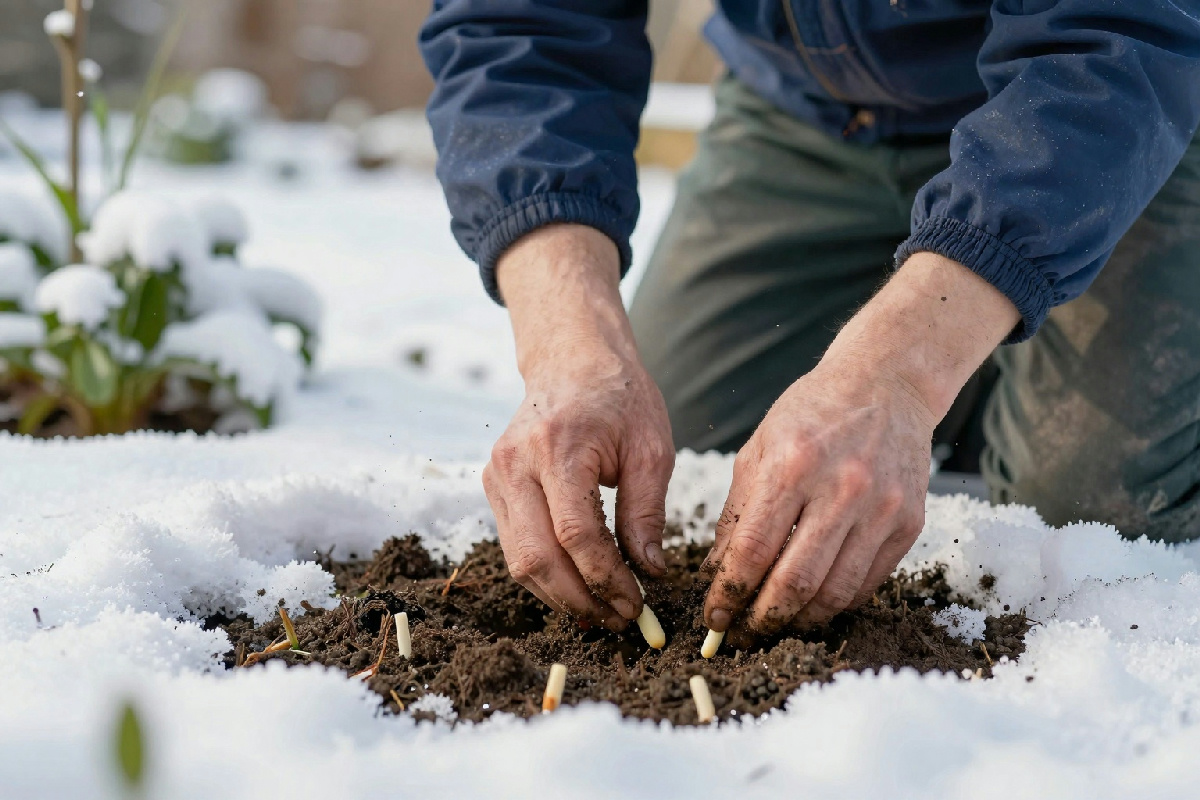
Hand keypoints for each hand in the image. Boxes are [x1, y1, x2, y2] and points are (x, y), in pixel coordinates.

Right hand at [483, 225, 673, 630]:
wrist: (572, 360)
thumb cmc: (619, 399)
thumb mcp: (651, 449)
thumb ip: (647, 513)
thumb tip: (650, 572)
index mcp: (557, 447)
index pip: (576, 534)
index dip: (606, 579)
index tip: (636, 603)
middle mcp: (515, 462)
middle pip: (537, 557)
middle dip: (580, 600)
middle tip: (618, 620)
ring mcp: (496, 474)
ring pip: (518, 561)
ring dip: (560, 596)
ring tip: (601, 612)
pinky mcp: (492, 484)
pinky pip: (514, 546)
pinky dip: (545, 575)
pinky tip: (578, 587)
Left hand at [703, 252, 1020, 633]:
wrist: (886, 385)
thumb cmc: (812, 414)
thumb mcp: (759, 450)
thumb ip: (737, 514)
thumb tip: (717, 574)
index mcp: (792, 466)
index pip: (752, 552)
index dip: (728, 596)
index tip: (714, 618)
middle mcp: (840, 489)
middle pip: (794, 583)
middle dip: (762, 620)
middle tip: (743, 635)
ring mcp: (881, 508)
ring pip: (835, 594)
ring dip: (800, 620)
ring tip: (777, 625)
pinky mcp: (909, 523)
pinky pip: (868, 583)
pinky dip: (837, 603)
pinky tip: (814, 603)